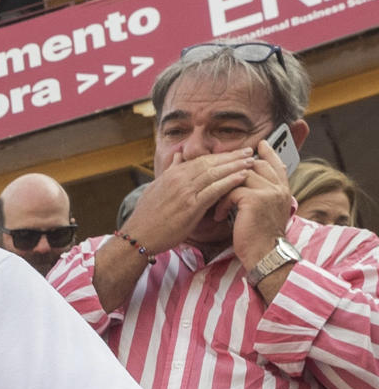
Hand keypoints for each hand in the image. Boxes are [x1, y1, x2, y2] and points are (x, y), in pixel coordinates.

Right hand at [123, 146, 256, 251]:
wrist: (137, 236)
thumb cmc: (146, 216)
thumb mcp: (155, 187)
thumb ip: (170, 171)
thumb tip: (178, 156)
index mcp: (172, 174)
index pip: (201, 160)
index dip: (220, 155)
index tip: (234, 152)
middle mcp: (179, 179)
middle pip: (210, 163)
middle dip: (231, 157)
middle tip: (248, 152)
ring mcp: (185, 192)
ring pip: (214, 174)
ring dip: (235, 166)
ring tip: (250, 162)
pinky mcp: (190, 207)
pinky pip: (214, 190)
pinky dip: (229, 182)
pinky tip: (242, 177)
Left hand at [227, 139, 295, 268]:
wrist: (264, 255)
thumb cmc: (259, 238)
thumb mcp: (264, 212)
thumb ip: (261, 195)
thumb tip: (246, 184)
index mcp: (282, 189)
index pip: (276, 164)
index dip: (269, 152)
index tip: (261, 144)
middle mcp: (279, 187)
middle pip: (256, 165)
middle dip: (236, 168)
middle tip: (219, 172)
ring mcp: (269, 191)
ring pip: (241, 176)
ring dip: (224, 188)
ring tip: (216, 203)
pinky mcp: (256, 199)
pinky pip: (233, 190)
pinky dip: (222, 202)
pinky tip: (219, 216)